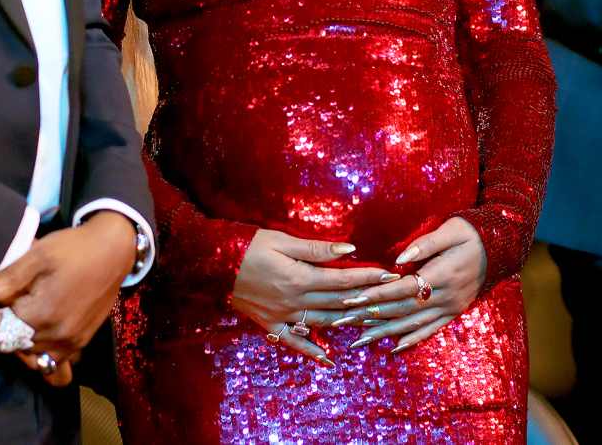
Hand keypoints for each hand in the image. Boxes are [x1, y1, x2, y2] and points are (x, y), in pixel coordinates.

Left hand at [0, 212, 135, 384]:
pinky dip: (39, 351)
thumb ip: (9, 277)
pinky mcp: (80, 343)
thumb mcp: (39, 255)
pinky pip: (52, 362)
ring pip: (29, 356)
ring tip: (16, 311)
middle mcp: (56, 338)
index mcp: (41, 316)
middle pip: (10, 346)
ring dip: (16, 339)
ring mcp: (70, 344)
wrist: (113, 251)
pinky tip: (37, 328)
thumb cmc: (74, 248)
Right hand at [232, 229, 397, 365]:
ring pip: (323, 322)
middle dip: (366, 299)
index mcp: (299, 277)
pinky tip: (329, 361)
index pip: (342, 278)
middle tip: (389, 300)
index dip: (367, 277)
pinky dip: (312, 352)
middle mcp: (295, 300)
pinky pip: (294, 342)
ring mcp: (282, 315)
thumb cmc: (247, 245)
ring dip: (348, 322)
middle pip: (338, 302)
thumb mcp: (280, 239)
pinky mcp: (269, 324)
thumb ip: (315, 248)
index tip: (388, 274)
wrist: (211, 262)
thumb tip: (348, 249)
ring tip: (371, 322)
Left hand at [332, 217, 486, 352]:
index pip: (403, 289)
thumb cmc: (470, 232)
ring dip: (385, 332)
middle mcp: (446, 296)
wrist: (501, 247)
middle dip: (372, 316)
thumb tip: (399, 259)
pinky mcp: (454, 312)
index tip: (353, 299)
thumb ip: (424, 245)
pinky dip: (412, 339)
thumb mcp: (450, 230)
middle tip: (345, 322)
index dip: (377, 295)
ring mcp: (451, 307)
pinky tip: (394, 346)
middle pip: (403, 310)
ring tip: (360, 339)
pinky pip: (431, 330)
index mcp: (442, 274)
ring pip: (414, 324)